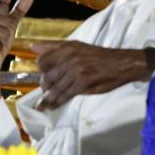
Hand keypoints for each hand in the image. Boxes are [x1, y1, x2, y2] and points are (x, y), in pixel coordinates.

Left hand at [31, 41, 154, 109]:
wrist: (121, 64)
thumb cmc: (98, 56)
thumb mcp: (76, 46)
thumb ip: (53, 47)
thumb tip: (33, 47)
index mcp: (66, 48)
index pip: (42, 60)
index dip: (41, 70)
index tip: (43, 76)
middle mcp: (69, 58)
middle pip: (47, 76)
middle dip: (44, 86)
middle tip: (45, 91)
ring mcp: (76, 71)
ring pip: (55, 88)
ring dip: (47, 99)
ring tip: (42, 105)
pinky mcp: (82, 83)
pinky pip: (65, 95)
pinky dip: (57, 103)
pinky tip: (51, 107)